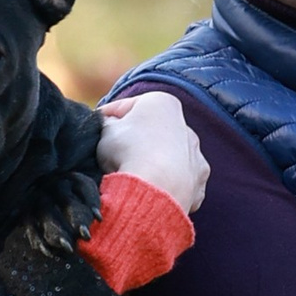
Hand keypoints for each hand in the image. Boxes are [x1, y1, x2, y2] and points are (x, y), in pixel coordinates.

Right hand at [97, 91, 206, 217]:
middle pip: (152, 133)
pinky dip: (167, 186)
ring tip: (134, 176)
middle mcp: (186, 127)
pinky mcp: (198, 184)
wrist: (154, 190)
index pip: (127, 106)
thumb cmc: (127, 152)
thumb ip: (107, 123)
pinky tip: (153, 192)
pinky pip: (179, 183)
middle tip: (112, 154)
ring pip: (169, 158)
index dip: (107, 117)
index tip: (96, 127)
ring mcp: (196, 157)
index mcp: (162, 103)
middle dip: (135, 141)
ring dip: (153, 164)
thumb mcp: (105, 130)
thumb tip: (110, 125)